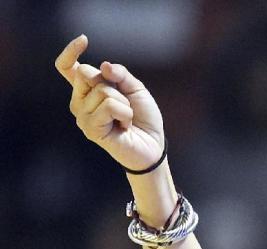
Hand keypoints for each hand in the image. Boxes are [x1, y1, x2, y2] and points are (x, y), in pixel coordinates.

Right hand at [55, 34, 164, 171]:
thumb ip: (120, 74)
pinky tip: (125, 127)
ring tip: (126, 119)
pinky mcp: (90, 129)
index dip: (71, 52)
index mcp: (87, 90)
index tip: (83, 39)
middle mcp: (79, 102)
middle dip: (114, 84)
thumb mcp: (135, 89)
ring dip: (124, 104)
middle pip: (88, 74)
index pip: (68, 68)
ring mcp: (82, 116)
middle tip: (124, 104)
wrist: (153, 146)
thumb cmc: (143, 118)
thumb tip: (104, 66)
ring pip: (102, 91)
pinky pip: (109, 106)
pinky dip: (125, 113)